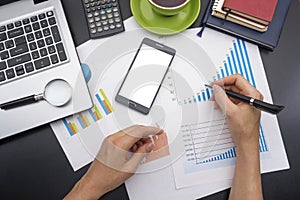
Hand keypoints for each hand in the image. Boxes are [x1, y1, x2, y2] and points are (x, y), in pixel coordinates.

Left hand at [64, 125, 162, 199]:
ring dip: (138, 136)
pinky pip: (123, 135)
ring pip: (129, 131)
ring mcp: (110, 139)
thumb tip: (148, 145)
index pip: (139, 131)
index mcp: (119, 144)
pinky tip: (134, 148)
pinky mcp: (108, 141)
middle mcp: (113, 139)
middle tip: (152, 140)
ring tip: (143, 147)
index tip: (157, 131)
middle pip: (134, 128)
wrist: (94, 181)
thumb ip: (141, 154)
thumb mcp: (130, 168)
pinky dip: (131, 139)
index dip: (151, 130)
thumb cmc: (107, 177)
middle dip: (145, 133)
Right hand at [212, 74, 263, 199]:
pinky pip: (232, 99)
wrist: (246, 143)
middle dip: (222, 89)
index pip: (237, 79)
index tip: (216, 85)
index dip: (224, 80)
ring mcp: (247, 102)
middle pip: (234, 85)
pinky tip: (219, 106)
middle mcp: (251, 96)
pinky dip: (224, 101)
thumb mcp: (230, 112)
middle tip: (214, 93)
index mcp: (253, 94)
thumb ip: (222, 98)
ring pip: (232, 92)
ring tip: (215, 101)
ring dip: (222, 96)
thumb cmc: (245, 131)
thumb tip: (217, 89)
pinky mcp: (242, 107)